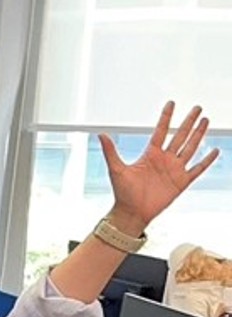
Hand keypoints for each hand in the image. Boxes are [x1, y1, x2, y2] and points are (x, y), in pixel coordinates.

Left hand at [98, 102, 217, 235]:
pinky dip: (207, 160)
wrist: (132, 212)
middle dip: (189, 122)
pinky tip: (214, 150)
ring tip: (205, 121)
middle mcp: (164, 159)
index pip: (161, 131)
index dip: (166, 117)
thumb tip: (101, 134)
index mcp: (150, 154)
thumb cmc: (122, 193)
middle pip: (180, 136)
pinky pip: (198, 169)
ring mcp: (174, 169)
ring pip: (190, 148)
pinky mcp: (182, 181)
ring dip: (198, 135)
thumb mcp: (116, 169)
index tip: (172, 103)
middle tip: (197, 108)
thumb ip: (111, 151)